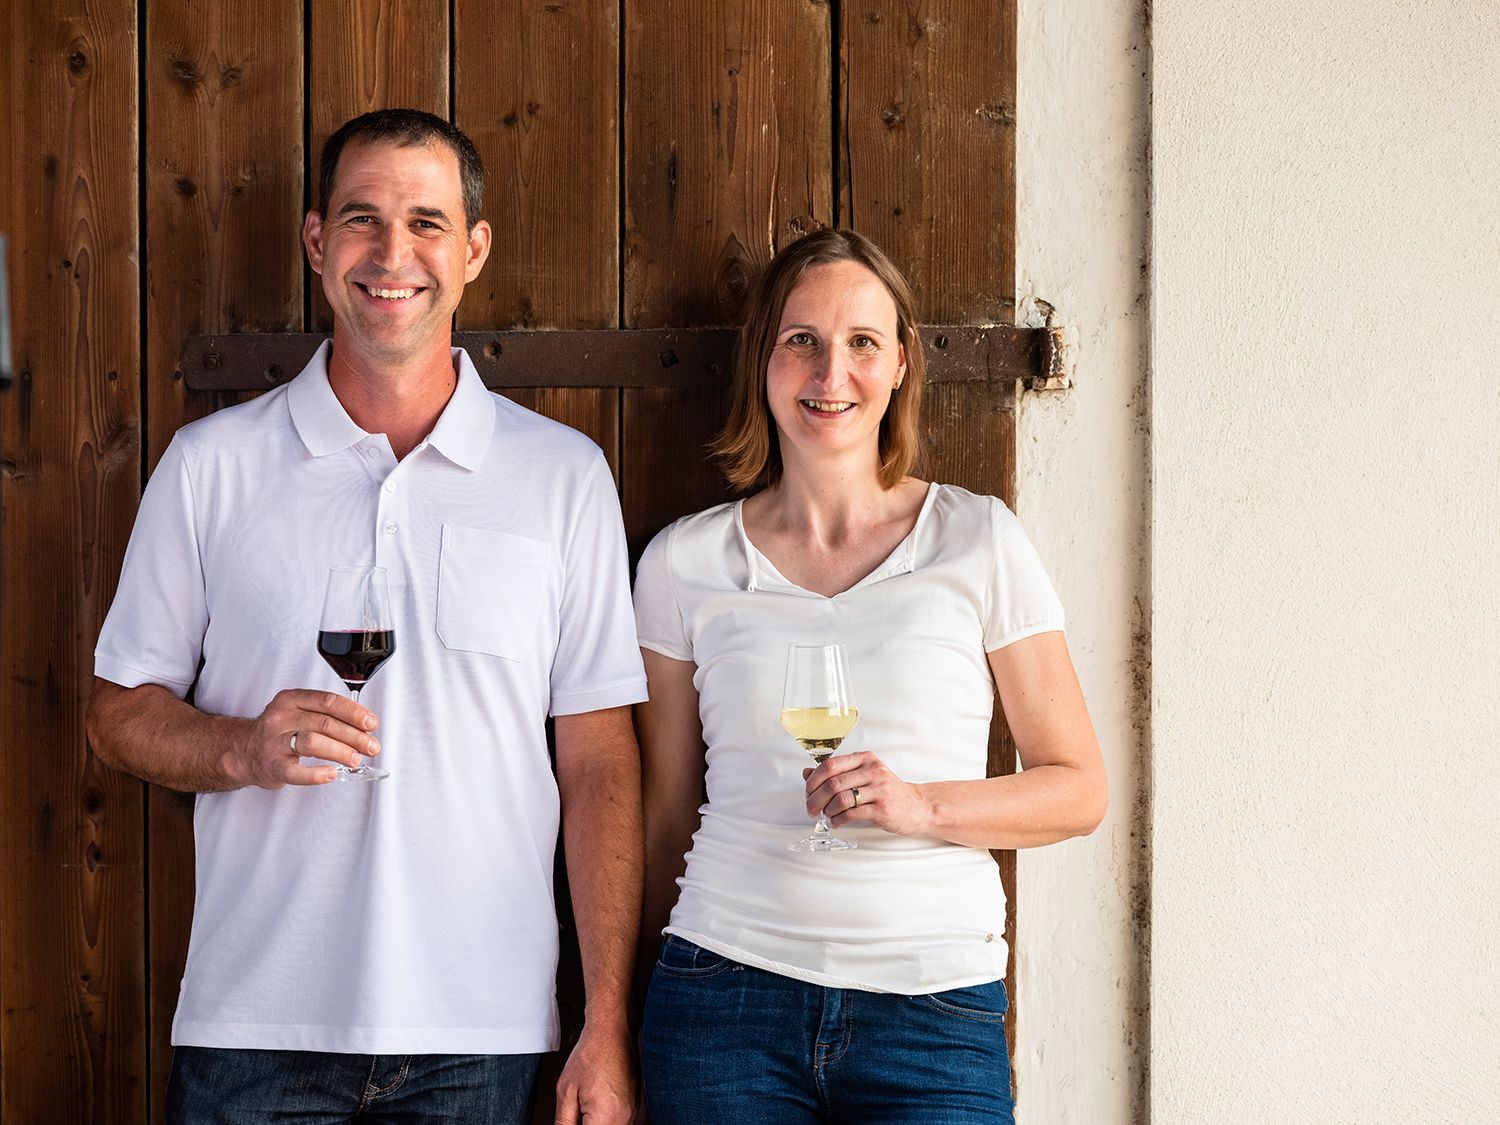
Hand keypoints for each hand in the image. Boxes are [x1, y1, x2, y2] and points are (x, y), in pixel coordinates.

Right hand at [224, 688, 379, 788]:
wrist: (243, 752)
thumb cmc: (278, 732)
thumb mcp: (298, 712)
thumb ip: (326, 714)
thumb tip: (364, 726)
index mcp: (292, 700)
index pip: (328, 702)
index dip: (354, 713)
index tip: (371, 723)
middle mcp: (281, 718)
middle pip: (325, 723)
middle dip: (354, 736)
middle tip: (371, 746)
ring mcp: (274, 743)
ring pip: (313, 742)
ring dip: (341, 751)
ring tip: (355, 759)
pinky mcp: (272, 766)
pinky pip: (296, 772)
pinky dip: (317, 774)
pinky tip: (331, 773)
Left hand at [554, 1020, 635, 1123]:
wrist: (613, 1032)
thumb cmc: (593, 1053)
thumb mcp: (566, 1091)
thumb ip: (563, 1123)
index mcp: (606, 1119)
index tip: (571, 1119)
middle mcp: (624, 1120)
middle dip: (584, 1124)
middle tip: (576, 1109)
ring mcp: (632, 1114)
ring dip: (594, 1121)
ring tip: (585, 1102)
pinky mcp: (634, 1108)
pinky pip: (617, 1122)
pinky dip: (603, 1118)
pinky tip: (595, 1103)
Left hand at [804, 750, 932, 836]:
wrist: (918, 807)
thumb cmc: (888, 791)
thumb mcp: (863, 775)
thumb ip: (837, 773)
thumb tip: (807, 773)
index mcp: (865, 759)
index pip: (830, 765)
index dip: (813, 780)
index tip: (808, 792)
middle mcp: (872, 771)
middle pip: (832, 783)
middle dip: (815, 799)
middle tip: (811, 808)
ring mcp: (879, 790)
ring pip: (840, 799)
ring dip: (827, 810)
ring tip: (826, 815)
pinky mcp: (882, 809)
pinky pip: (851, 814)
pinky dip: (837, 820)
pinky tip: (836, 822)